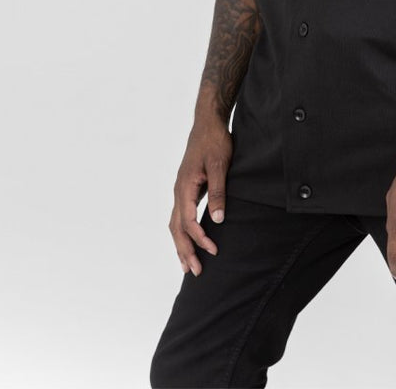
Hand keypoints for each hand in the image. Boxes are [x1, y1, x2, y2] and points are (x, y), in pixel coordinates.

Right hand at [168, 120, 232, 276]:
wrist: (208, 123)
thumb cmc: (215, 141)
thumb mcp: (220, 165)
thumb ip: (218, 192)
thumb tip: (217, 220)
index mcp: (185, 187)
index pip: (188, 221)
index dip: (199, 239)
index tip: (213, 251)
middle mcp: (178, 191)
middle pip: (176, 228)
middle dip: (184, 251)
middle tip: (195, 272)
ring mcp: (181, 190)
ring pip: (175, 224)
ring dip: (181, 245)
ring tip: (188, 265)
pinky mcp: (187, 188)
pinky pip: (180, 216)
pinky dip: (183, 232)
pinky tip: (191, 240)